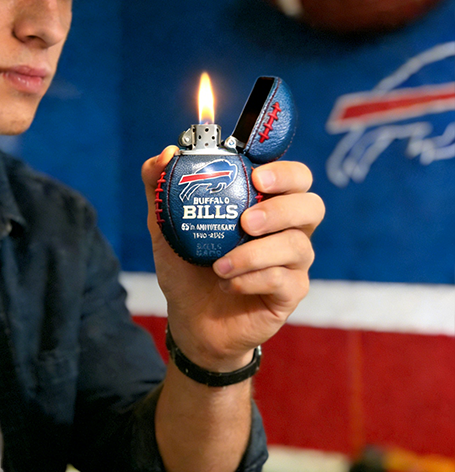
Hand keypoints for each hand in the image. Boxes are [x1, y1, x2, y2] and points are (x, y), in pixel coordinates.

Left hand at [142, 148, 324, 370]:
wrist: (189, 318)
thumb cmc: (185, 264)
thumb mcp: (165, 224)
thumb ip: (159, 185)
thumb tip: (166, 154)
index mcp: (264, 203)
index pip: (295, 176)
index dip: (285, 172)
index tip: (257, 175)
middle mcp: (287, 228)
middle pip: (311, 206)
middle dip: (281, 209)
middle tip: (245, 220)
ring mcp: (293, 262)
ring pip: (297, 246)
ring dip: (255, 253)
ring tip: (219, 265)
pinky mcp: (290, 293)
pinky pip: (284, 281)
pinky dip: (252, 280)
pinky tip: (227, 283)